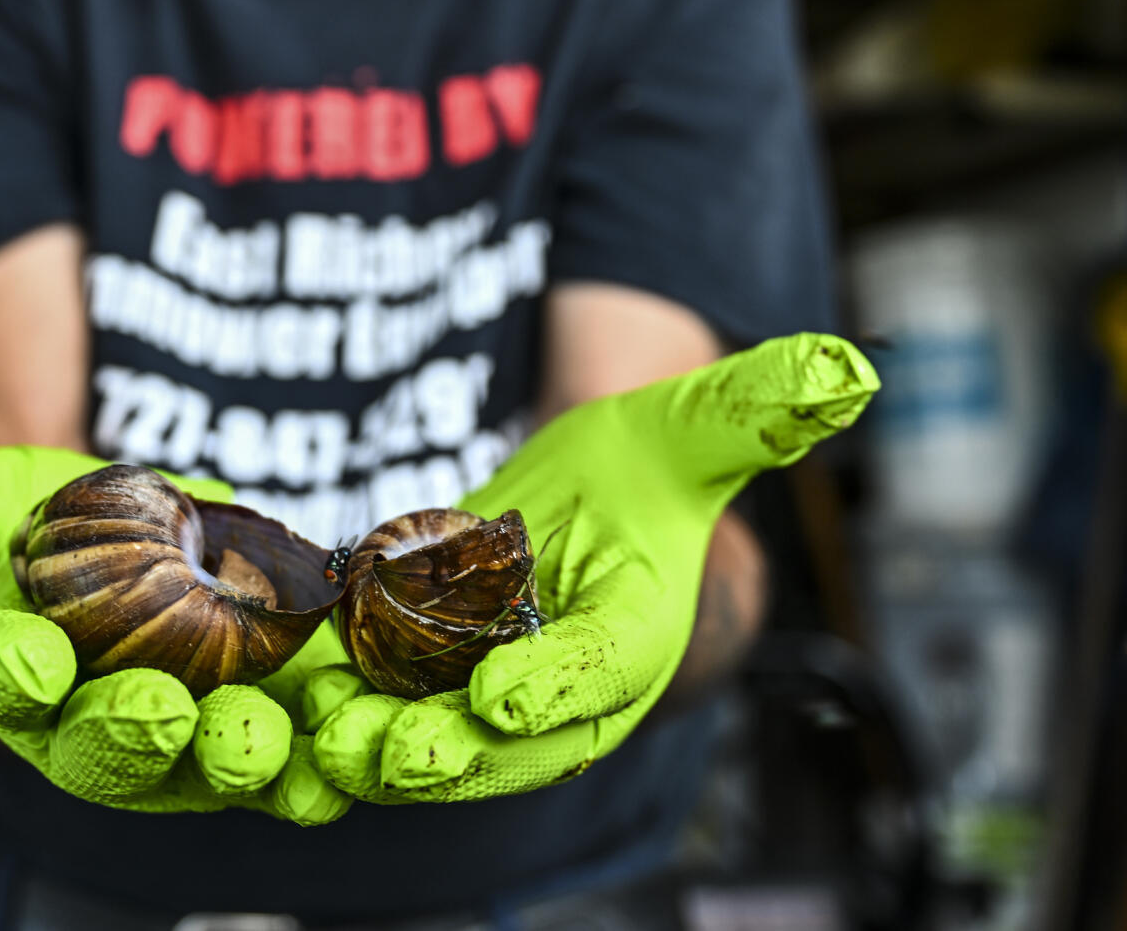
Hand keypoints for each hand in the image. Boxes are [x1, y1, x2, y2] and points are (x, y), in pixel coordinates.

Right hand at [0, 444, 351, 824]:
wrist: (160, 536)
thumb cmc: (62, 532)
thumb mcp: (0, 500)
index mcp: (28, 686)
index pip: (7, 688)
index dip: (9, 672)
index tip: (18, 650)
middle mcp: (116, 734)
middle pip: (119, 749)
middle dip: (136, 732)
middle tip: (157, 710)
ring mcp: (211, 743)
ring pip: (228, 766)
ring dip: (250, 759)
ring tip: (264, 738)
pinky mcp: (297, 734)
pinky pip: (324, 756)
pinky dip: (349, 752)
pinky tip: (369, 742)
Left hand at [315, 333, 876, 802]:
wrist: (587, 517)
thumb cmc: (645, 476)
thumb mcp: (694, 427)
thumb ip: (758, 408)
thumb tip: (845, 370)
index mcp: (640, 631)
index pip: (604, 668)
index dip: (554, 685)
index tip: (498, 696)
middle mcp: (568, 689)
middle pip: (509, 742)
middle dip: (451, 754)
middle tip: (391, 753)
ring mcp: (489, 702)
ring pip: (432, 745)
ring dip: (377, 753)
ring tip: (325, 745)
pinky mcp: (423, 694)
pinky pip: (377, 717)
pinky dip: (334, 722)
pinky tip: (281, 712)